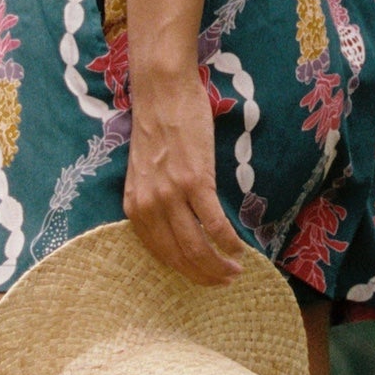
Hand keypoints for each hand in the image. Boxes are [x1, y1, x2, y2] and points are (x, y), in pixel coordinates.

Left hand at [123, 68, 243, 285]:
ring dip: (219, 266)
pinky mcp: (195, 182)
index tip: (203, 278)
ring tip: (236, 271)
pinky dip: (229, 242)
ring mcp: (171, 195)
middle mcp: (149, 206)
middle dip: (205, 276)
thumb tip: (179, 227)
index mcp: (134, 207)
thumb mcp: (144, 173)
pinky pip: (215, 224)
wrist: (162, 93)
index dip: (185, 272)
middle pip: (180, 257)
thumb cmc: (157, 127)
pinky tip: (240, 250)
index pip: (160, 254)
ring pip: (198, 247)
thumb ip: (155, 201)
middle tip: (225, 281)